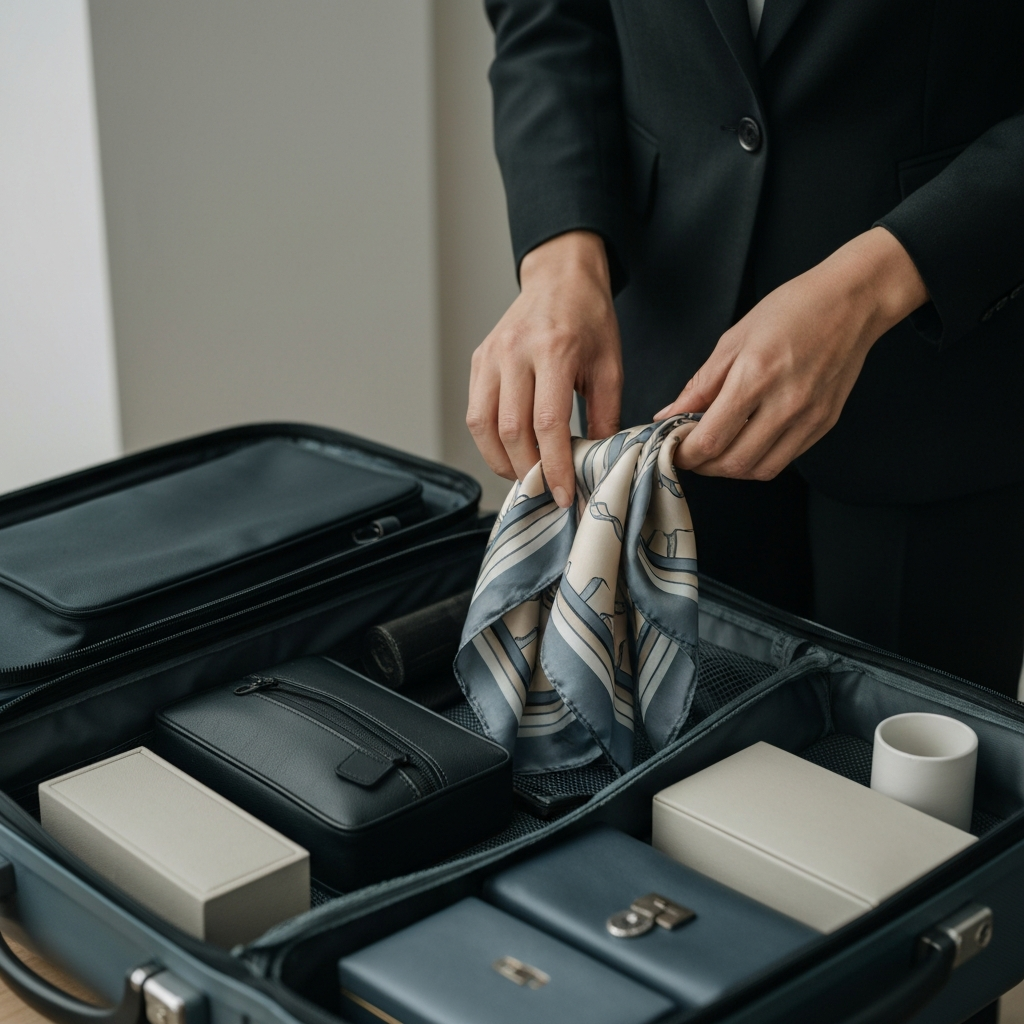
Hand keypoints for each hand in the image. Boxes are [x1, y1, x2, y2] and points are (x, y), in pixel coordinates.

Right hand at [467, 230, 622, 506]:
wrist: (559, 277)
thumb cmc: (589, 319)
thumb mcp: (611, 365)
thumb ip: (605, 415)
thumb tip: (597, 461)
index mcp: (555, 350)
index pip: (547, 423)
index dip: (554, 467)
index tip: (565, 495)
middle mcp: (515, 352)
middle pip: (511, 430)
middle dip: (528, 470)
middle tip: (547, 490)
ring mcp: (491, 356)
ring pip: (483, 426)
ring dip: (502, 461)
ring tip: (525, 475)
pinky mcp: (478, 360)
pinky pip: (476, 412)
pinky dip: (490, 440)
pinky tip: (510, 450)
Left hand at [655, 227, 928, 479]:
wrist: (851, 302)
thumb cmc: (793, 310)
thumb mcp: (733, 340)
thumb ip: (700, 385)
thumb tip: (669, 415)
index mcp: (756, 376)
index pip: (711, 439)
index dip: (685, 453)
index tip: (673, 449)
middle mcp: (786, 403)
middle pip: (734, 463)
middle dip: (704, 466)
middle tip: (691, 452)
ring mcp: (809, 418)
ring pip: (760, 470)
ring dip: (730, 469)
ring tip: (718, 450)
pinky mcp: (824, 424)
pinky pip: (784, 460)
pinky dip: (758, 460)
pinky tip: (747, 441)